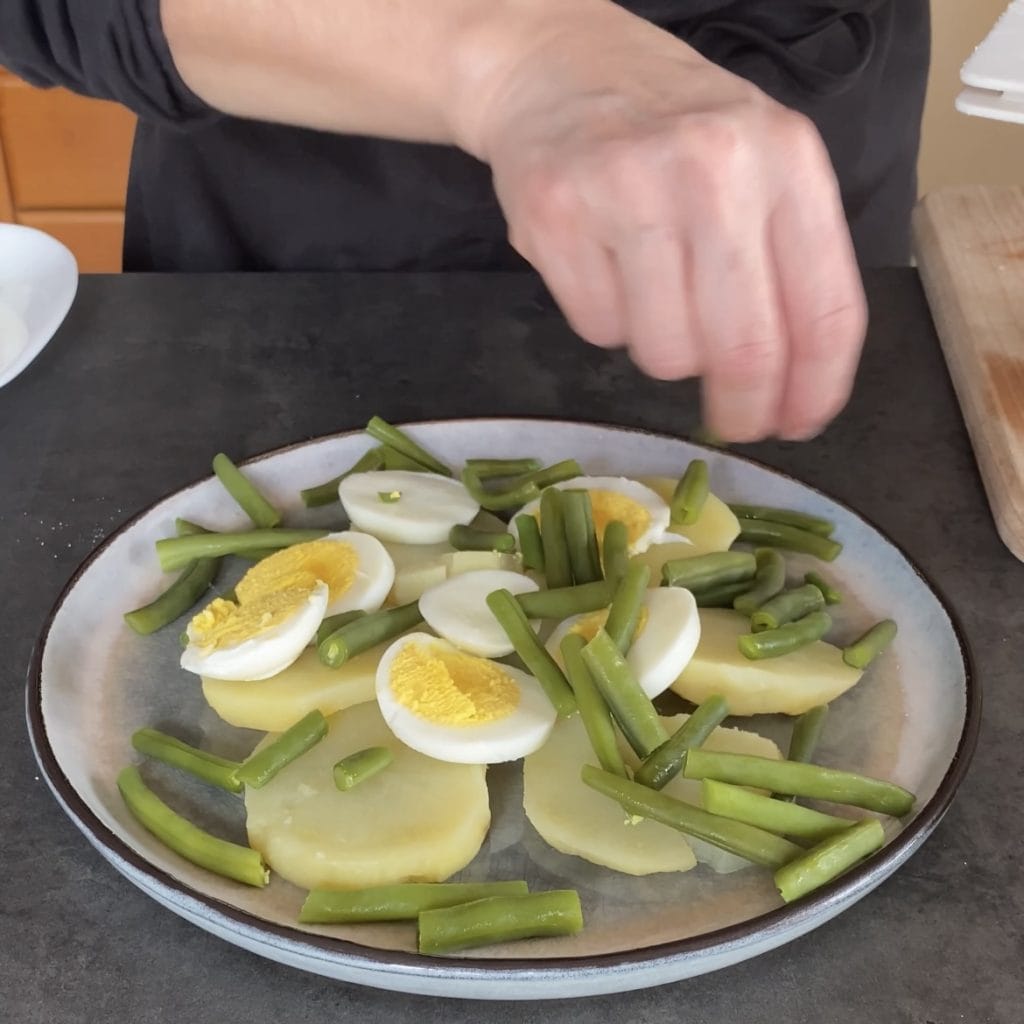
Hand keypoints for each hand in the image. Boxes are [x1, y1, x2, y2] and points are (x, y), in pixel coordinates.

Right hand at [459, 3, 866, 441]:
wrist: (556, 64)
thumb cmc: (670, 125)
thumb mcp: (759, 162)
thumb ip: (785, 258)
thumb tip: (787, 384)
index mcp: (786, 158)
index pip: (824, 308)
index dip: (816, 388)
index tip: (799, 424)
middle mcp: (713, 170)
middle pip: (744, 347)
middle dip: (741, 406)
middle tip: (731, 421)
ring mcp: (627, 190)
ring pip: (664, 352)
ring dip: (662, 346)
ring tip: (650, 289)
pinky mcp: (555, 215)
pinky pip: (597, 329)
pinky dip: (604, 320)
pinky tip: (603, 266)